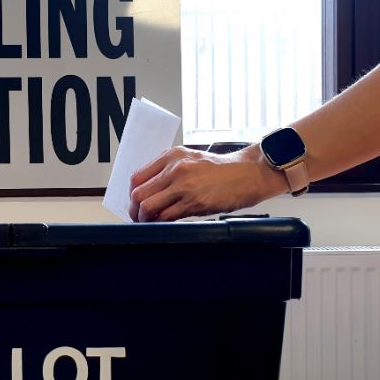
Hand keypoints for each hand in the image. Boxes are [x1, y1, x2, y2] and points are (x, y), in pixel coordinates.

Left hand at [128, 145, 287, 221]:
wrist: (247, 174)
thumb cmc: (220, 169)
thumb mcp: (190, 159)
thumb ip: (168, 170)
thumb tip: (149, 190)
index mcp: (171, 156)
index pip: (137, 177)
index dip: (132, 193)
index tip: (134, 201)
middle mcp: (175, 169)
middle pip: (138, 193)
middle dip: (134, 209)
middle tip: (137, 216)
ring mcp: (184, 186)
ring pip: (148, 207)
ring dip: (144, 219)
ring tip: (148, 222)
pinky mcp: (194, 203)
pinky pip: (166, 216)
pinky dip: (160, 223)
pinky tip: (162, 223)